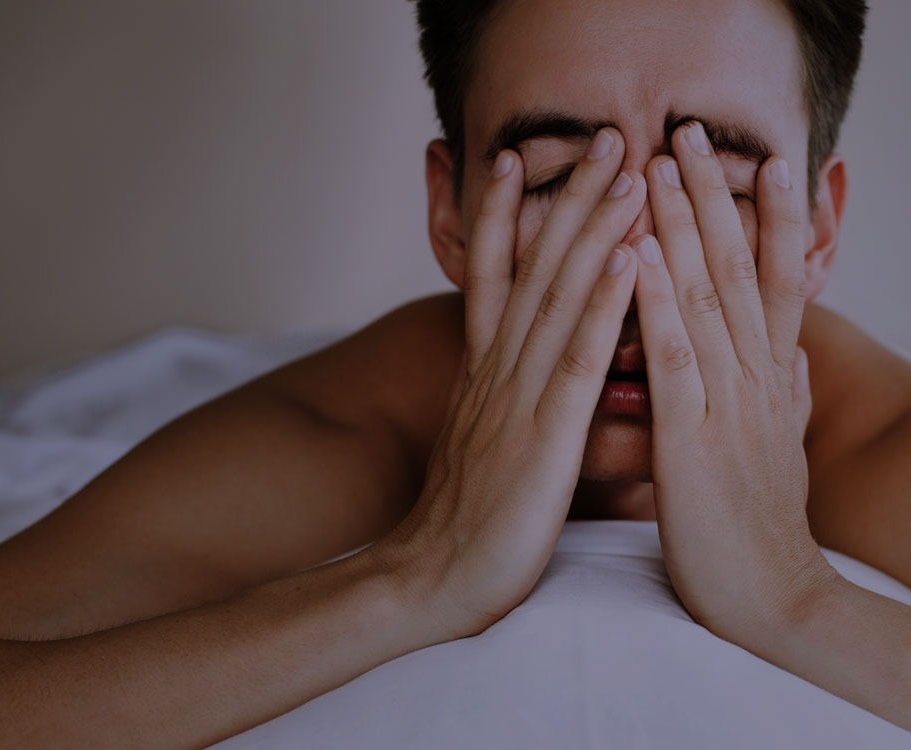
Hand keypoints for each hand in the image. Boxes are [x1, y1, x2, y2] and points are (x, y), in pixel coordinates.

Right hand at [373, 129, 644, 637]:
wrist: (427, 580)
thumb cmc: (462, 521)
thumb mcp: (476, 446)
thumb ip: (495, 401)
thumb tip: (511, 380)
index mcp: (482, 375)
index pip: (494, 279)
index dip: (507, 216)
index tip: (520, 161)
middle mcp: (495, 372)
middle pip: (533, 271)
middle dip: (567, 200)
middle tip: (601, 138)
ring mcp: (515, 400)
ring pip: (557, 300)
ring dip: (592, 232)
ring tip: (623, 174)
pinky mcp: (541, 438)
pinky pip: (576, 362)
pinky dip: (601, 306)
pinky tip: (626, 261)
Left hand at [632, 121, 831, 639]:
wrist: (772, 598)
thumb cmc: (760, 523)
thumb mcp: (778, 448)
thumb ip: (784, 396)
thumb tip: (795, 357)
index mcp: (769, 379)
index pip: (776, 280)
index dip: (769, 216)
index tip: (758, 160)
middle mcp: (756, 377)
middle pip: (739, 270)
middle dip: (715, 197)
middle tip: (689, 132)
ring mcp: (727, 403)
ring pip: (709, 298)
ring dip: (685, 226)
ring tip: (661, 164)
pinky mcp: (693, 439)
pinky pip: (676, 357)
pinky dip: (658, 301)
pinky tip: (639, 254)